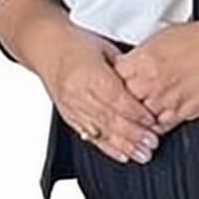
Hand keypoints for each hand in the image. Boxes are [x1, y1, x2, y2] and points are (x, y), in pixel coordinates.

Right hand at [35, 22, 165, 164]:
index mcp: (89, 72)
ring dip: (124, 145)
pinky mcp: (68, 117)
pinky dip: (107, 147)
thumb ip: (125, 68)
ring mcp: (71, 107)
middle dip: (133, 134)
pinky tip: (122, 155)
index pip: (115, 97)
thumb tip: (149, 83)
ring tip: (142, 154)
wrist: (46, 47)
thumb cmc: (76, 43)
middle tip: (152, 142)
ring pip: (100, 131)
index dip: (135, 112)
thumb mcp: (105, 48)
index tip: (152, 121)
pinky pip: (89, 136)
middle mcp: (78, 92)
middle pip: (109, 118)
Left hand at [111, 19, 198, 131]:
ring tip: (139, 115)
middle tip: (125, 99)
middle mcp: (151, 81)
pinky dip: (156, 127)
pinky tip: (155, 123)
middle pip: (123, 99)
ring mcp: (166, 99)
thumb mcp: (164, 34)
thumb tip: (132, 61)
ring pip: (140, 117)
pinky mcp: (182, 113)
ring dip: (139, 116)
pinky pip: (160, 127)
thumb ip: (144, 52)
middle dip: (124, 99)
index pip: (114, 75)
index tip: (114, 81)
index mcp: (143, 59)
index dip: (114, 79)